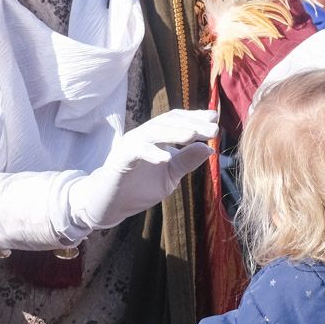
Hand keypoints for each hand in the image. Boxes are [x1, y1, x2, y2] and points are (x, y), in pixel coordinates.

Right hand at [66, 107, 217, 235]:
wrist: (111, 206)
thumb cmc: (139, 188)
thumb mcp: (170, 175)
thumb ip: (186, 161)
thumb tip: (209, 149)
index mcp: (155, 137)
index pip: (176, 120)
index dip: (194, 117)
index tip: (214, 120)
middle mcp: (142, 135)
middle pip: (167, 121)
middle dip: (191, 124)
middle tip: (212, 131)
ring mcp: (129, 145)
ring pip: (152, 131)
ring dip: (174, 133)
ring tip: (193, 136)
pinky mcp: (119, 159)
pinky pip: (135, 151)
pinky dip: (151, 152)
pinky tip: (166, 158)